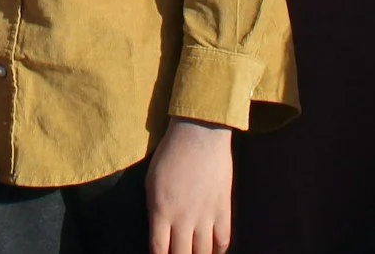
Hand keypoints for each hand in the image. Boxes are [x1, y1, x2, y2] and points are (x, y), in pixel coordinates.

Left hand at [146, 119, 233, 253]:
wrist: (199, 133)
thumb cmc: (171, 153)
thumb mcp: (151, 182)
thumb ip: (154, 210)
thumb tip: (159, 233)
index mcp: (161, 210)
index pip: (159, 250)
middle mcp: (183, 217)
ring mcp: (205, 215)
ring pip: (203, 253)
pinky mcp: (223, 208)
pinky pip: (223, 240)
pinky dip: (218, 251)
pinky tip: (213, 251)